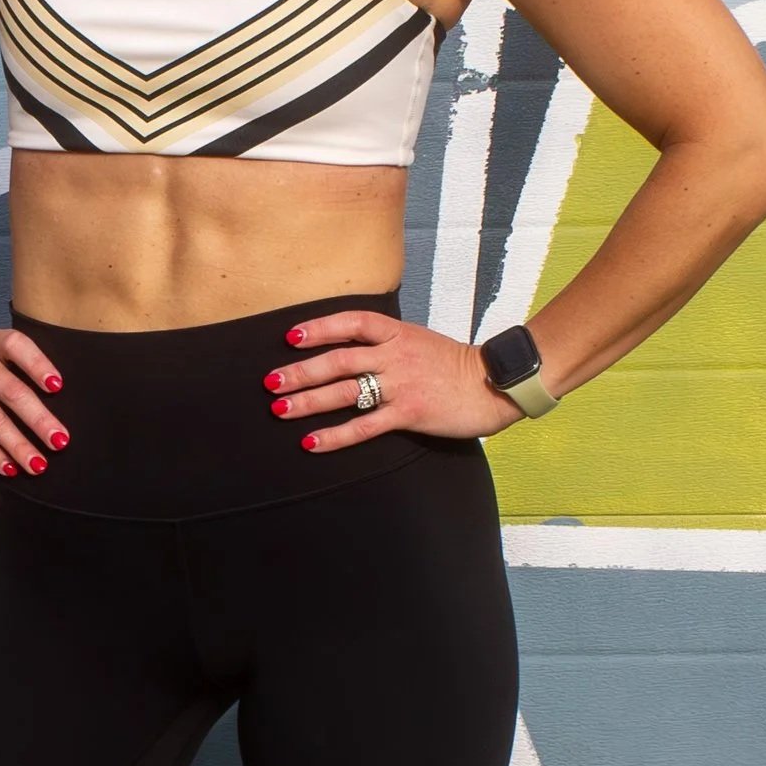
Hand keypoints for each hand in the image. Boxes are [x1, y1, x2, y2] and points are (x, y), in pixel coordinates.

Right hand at [0, 326, 68, 478]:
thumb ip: (13, 370)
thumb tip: (53, 413)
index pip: (17, 346)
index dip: (38, 365)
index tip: (58, 386)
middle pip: (11, 391)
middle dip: (39, 420)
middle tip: (60, 441)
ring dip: (19, 446)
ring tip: (39, 465)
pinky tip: (9, 468)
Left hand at [260, 307, 524, 454]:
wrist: (494, 384)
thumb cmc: (454, 365)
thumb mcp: (419, 341)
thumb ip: (387, 344)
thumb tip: (352, 349)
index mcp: (398, 333)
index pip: (352, 322)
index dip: (319, 328)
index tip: (290, 337)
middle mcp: (396, 355)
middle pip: (339, 359)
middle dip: (300, 370)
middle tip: (270, 382)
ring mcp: (402, 384)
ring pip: (346, 390)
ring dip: (309, 400)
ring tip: (279, 410)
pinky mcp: (409, 413)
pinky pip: (364, 425)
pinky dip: (335, 435)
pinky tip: (311, 442)